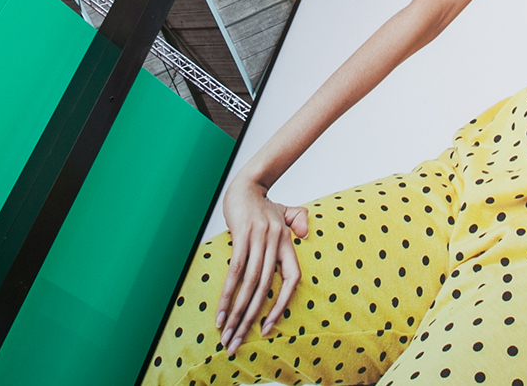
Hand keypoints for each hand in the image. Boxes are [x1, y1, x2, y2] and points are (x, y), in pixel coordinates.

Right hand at [216, 173, 309, 353]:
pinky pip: (235, 270)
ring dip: (238, 311)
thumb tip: (305, 235)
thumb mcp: (285, 212)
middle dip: (252, 319)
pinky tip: (221, 310)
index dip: (282, 304)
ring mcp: (259, 238)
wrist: (248, 183)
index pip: (292, 279)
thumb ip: (298, 222)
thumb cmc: (264, 205)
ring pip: (250, 283)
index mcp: (287, 242)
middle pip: (265, 288)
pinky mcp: (242, 235)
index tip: (267, 327)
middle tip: (237, 342)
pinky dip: (228, 293)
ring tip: (227, 333)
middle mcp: (276, 242)